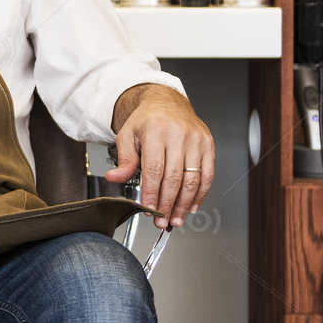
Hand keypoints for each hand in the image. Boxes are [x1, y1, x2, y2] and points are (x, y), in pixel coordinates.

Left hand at [105, 84, 214, 229]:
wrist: (167, 102)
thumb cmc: (146, 120)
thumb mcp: (127, 135)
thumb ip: (123, 159)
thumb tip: (114, 178)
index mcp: (156, 131)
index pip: (154, 169)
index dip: (152, 193)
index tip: (149, 210)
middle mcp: (178, 134)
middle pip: (174, 177)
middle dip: (167, 204)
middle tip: (161, 220)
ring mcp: (196, 140)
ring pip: (192, 179)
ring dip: (184, 204)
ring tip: (175, 219)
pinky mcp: (208, 144)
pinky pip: (208, 174)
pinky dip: (201, 194)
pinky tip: (192, 205)